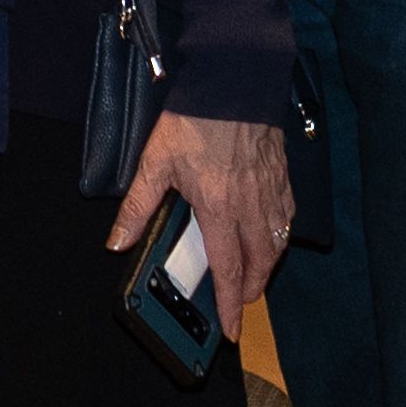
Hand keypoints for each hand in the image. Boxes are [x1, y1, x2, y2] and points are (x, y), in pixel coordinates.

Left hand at [106, 110, 296, 335]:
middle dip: (252, 289)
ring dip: (267, 265)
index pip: (227, 268)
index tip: (231, 328)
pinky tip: (272, 232)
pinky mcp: (282, 174)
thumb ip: (138, 206)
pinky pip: (287, 216)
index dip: (230, 304)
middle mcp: (250, 205)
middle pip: (260, 262)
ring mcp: (271, 190)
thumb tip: (118, 242)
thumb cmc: (195, 118)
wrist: (233, 78)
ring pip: (278, 242)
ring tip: (254, 274)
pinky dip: (280, 234)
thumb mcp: (155, 161)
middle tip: (241, 301)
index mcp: (218, 207)